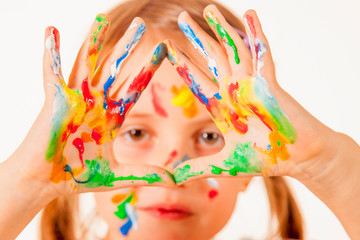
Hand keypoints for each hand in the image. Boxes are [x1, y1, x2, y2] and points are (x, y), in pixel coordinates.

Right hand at [7, 15, 173, 196]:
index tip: (164, 50)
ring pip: (88, 64)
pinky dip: (52, 52)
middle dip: (128, 46)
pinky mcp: (54, 101)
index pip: (135, 86)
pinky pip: (52, 72)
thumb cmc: (77, 176)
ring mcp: (75, 99)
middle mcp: (96, 103)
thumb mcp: (118, 175)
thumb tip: (175, 181)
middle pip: (116, 68)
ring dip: (94, 40)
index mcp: (112, 116)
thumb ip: (146, 174)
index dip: (149, 68)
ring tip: (100, 17)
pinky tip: (53, 31)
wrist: (46, 182)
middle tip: (142, 25)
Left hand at [167, 5, 334, 181]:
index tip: (167, 47)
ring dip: (221, 29)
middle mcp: (235, 90)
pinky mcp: (270, 83)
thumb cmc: (266, 159)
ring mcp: (252, 84)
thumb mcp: (225, 164)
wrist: (299, 157)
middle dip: (197, 37)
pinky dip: (256, 34)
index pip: (198, 80)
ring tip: (208, 10)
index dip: (183, 64)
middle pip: (212, 58)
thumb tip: (173, 178)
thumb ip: (198, 168)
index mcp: (223, 106)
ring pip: (233, 50)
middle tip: (182, 17)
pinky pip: (262, 54)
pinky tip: (250, 14)